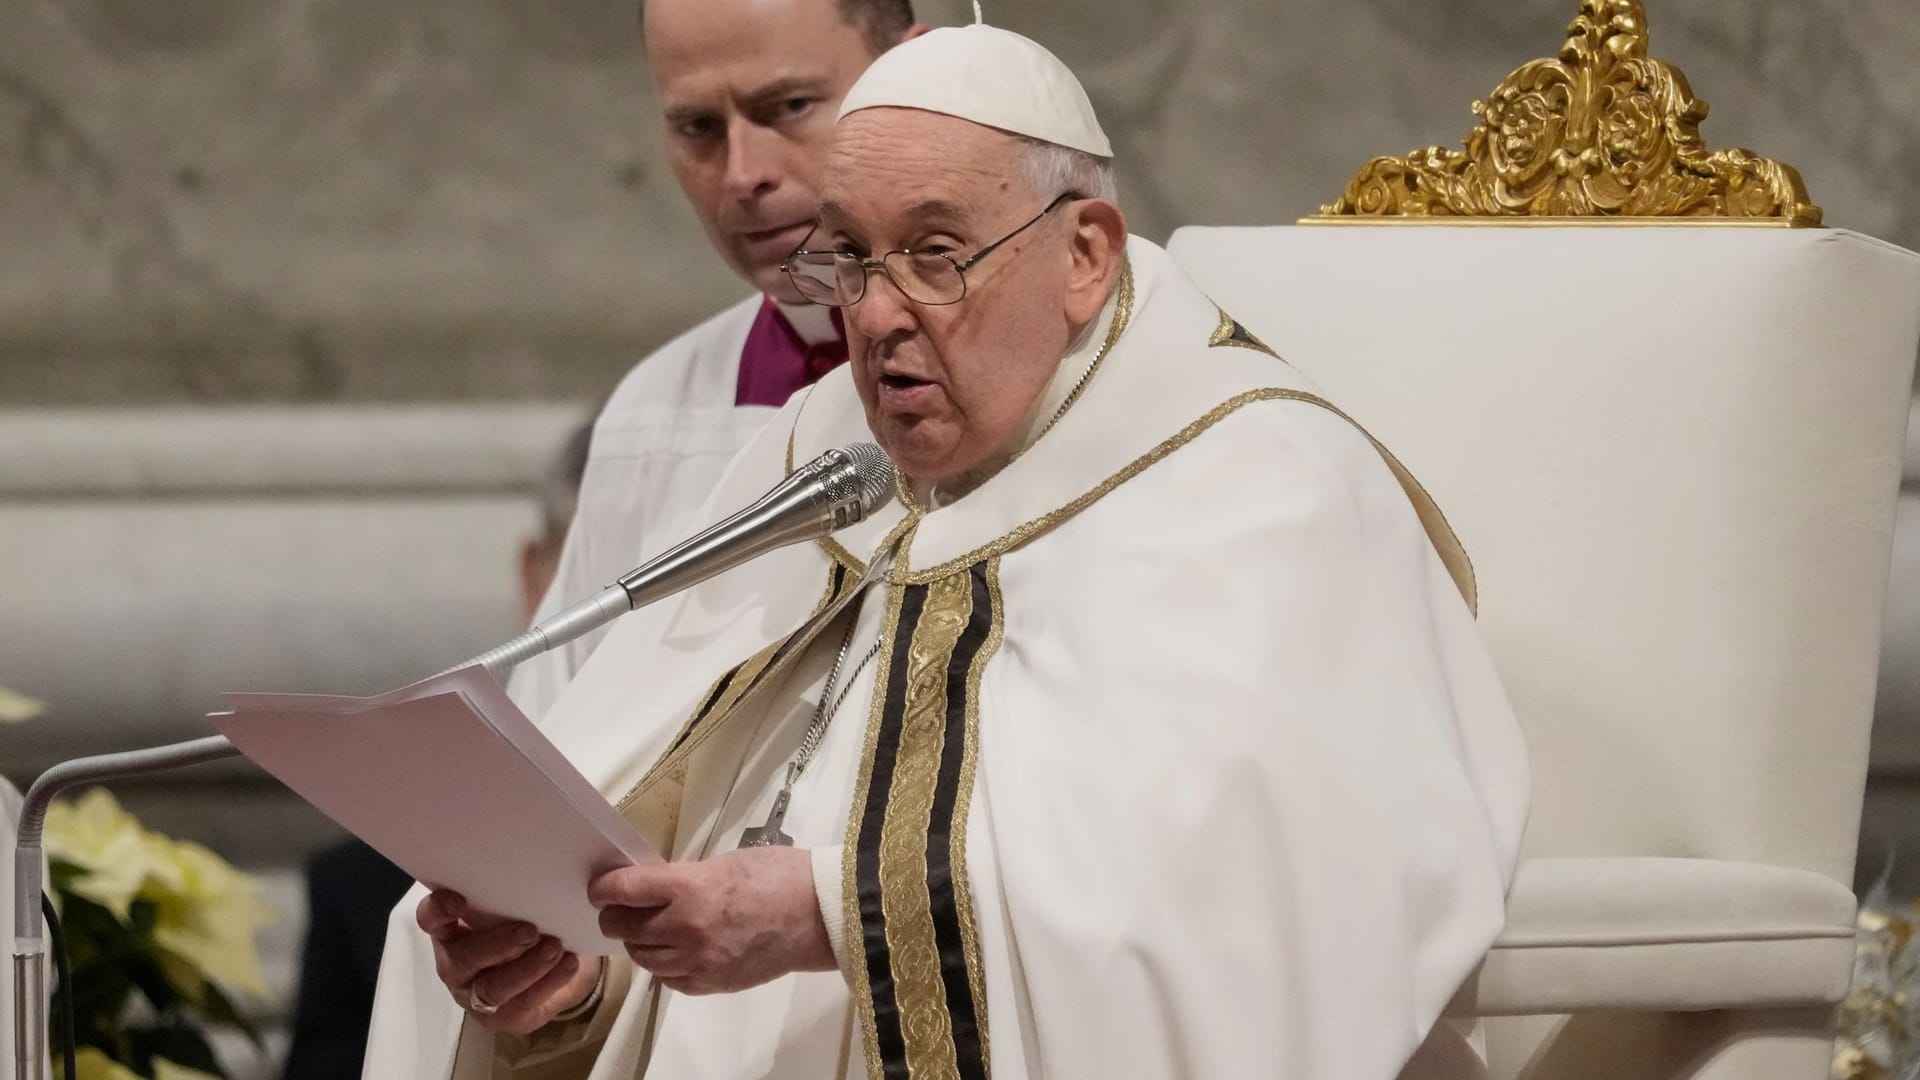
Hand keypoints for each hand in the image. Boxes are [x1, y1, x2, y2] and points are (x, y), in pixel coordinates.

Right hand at [417, 890, 603, 1034]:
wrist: (555, 970)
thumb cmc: (526, 927)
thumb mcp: (517, 908)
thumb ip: (514, 895)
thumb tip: (538, 872)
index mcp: (452, 931)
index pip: (431, 920)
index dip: (439, 911)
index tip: (460, 901)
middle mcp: (457, 964)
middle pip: (464, 958)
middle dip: (497, 944)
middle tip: (530, 931)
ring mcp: (476, 994)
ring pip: (494, 987)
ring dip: (528, 967)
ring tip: (556, 948)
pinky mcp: (502, 1017)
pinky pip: (522, 1004)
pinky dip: (548, 982)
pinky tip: (568, 964)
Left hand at [589, 847, 833, 995]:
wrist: (820, 915)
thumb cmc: (781, 877)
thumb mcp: (724, 863)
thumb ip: (686, 878)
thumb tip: (657, 889)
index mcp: (689, 888)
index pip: (625, 890)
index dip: (604, 888)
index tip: (599, 888)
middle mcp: (686, 928)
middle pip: (625, 928)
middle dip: (616, 916)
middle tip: (620, 908)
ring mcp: (699, 960)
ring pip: (643, 958)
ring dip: (639, 943)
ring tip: (648, 930)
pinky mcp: (712, 983)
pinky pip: (670, 979)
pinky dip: (665, 966)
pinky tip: (675, 951)